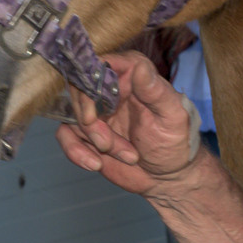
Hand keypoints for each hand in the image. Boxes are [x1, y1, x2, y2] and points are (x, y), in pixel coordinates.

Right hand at [55, 51, 200, 195]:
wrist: (168, 177)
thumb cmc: (176, 144)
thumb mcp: (173, 117)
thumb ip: (156, 92)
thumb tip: (140, 67)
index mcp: (134, 77)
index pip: (102, 64)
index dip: (90, 85)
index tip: (92, 113)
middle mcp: (112, 90)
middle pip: (80, 92)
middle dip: (91, 124)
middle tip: (107, 144)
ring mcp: (97, 111)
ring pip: (75, 117)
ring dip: (91, 141)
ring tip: (125, 157)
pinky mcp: (87, 132)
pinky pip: (66, 135)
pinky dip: (77, 152)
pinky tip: (96, 164)